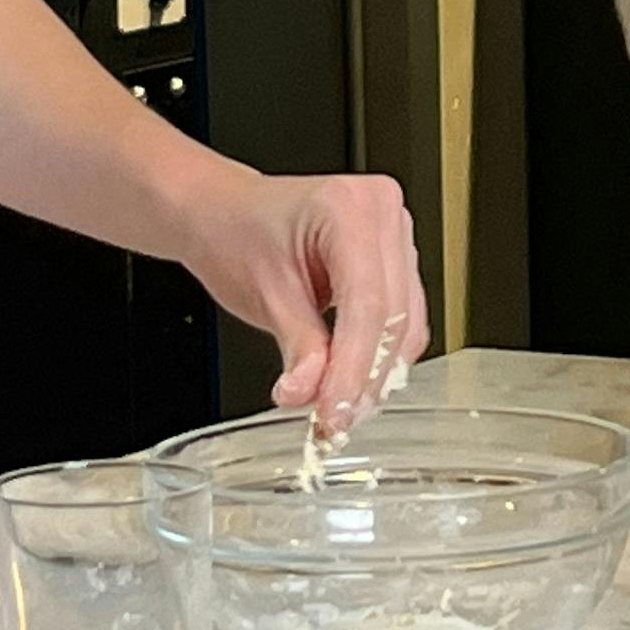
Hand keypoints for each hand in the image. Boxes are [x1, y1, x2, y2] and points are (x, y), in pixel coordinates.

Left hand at [177, 169, 427, 439]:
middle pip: (393, 315)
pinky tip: (352, 381)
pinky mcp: (394, 258)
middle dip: (365, 377)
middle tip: (335, 421)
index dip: (354, 368)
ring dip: (375, 372)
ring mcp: (394, 232)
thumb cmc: (236, 232)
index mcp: (350, 209)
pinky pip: (401, 316)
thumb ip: (297, 346)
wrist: (224, 215)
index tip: (335, 413)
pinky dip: (378, 354)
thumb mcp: (263, 293)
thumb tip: (311, 394)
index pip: (367, 304)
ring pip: (405, 321)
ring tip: (339, 407)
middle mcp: (382, 213)